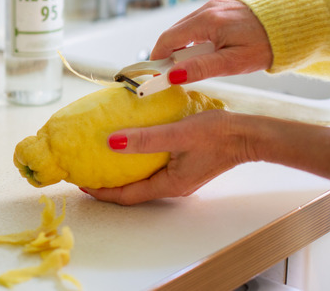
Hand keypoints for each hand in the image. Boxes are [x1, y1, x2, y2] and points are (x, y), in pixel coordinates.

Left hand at [80, 110, 329, 205]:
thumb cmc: (219, 134)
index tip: (79, 180)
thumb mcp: (178, 133)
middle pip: (131, 190)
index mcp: (169, 185)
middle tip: (84, 168)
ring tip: (99, 156)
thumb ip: (145, 139)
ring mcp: (178, 175)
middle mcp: (172, 185)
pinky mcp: (183, 163)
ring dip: (120, 170)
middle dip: (106, 182)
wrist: (250, 133)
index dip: (101, 191)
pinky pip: (151, 166)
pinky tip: (127, 143)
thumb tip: (111, 141)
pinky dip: (135, 159)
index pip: (126, 196)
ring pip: (141, 178)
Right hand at [152, 0, 272, 84]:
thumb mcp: (233, 63)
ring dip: (183, 47)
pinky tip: (207, 51)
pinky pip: (198, 24)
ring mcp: (213, 6)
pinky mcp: (220, 7)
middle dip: (170, 54)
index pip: (168, 39)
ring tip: (196, 64)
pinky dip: (195, 39)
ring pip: (185, 29)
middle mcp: (207, 9)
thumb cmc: (267, 45)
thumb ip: (201, 68)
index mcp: (208, 21)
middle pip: (174, 33)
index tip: (156, 74)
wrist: (292, 25)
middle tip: (176, 74)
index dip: (158, 57)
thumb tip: (172, 75)